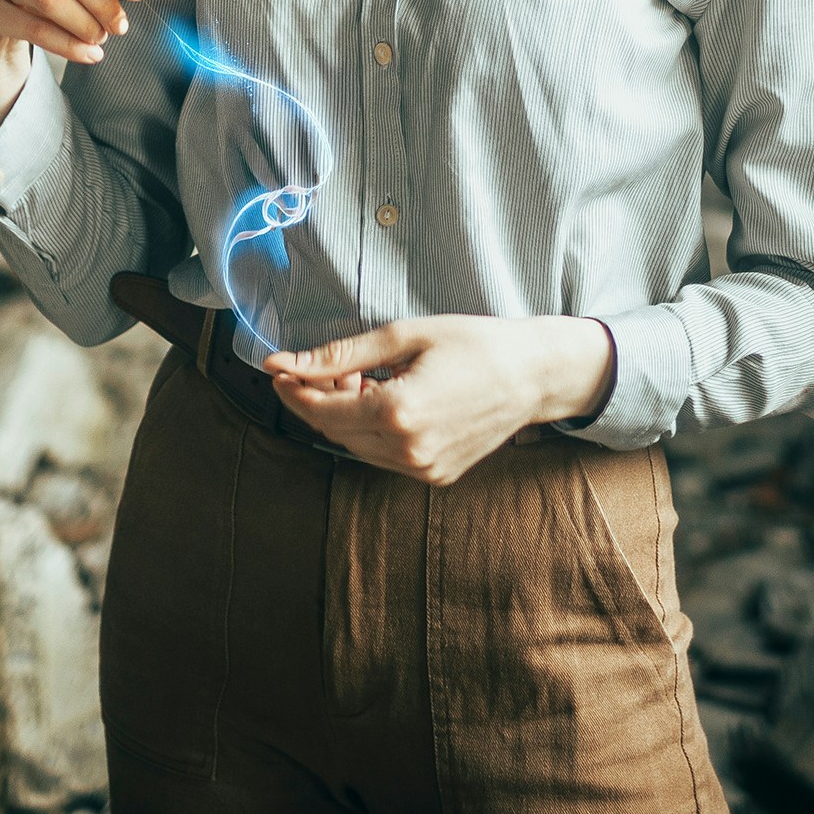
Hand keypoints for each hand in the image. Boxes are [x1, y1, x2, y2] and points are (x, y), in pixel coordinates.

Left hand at [263, 314, 614, 484]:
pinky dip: (374, 431)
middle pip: (335, 431)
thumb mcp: (404, 337)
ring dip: (348, 417)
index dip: (295, 391)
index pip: (323, 411)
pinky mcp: (436, 476)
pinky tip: (389, 400)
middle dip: (321, 400)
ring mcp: (424, 469)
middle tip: (329, 368)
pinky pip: (385, 456)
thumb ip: (342, 355)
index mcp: (399, 413)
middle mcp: (409, 450)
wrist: (534, 375)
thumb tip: (287, 363)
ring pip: (358, 447)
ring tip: (365, 380)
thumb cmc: (476, 345)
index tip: (279, 370)